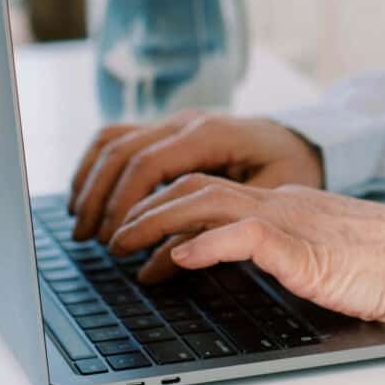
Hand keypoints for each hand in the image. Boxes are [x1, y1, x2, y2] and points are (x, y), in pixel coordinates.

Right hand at [67, 111, 324, 243]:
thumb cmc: (289, 170)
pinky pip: (120, 138)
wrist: (302, 140)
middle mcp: (186, 121)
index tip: (115, 242)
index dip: (124, 204)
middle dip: (99, 198)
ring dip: (90, 180)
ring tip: (82, 224)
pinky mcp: (168, 130)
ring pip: (113, 140)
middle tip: (90, 241)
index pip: (149, 164)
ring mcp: (174, 121)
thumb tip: (158, 263)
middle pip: (122, 151)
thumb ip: (213, 226)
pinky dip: (97, 166)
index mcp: (211, 134)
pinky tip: (89, 197)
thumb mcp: (263, 202)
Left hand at [106, 174, 384, 322]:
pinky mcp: (303, 247)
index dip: (165, 209)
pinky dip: (203, 245)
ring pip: (207, 202)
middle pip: (196, 187)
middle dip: (146, 208)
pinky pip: (243, 236)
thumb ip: (282, 255)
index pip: (211, 193)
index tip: (137, 236)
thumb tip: (237, 265)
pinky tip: (178, 260)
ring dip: (157, 222)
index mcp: (286, 205)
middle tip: (111, 236)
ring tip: (123, 245)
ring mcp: (291, 221)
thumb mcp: (322, 258)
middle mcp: (282, 204)